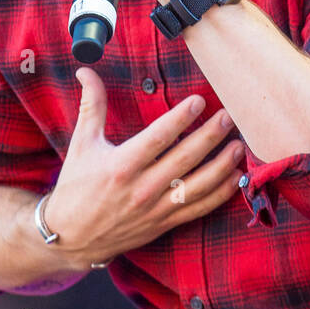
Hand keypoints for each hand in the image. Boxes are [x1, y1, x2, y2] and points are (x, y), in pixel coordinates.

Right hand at [34, 67, 246, 271]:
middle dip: (210, 136)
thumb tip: (86, 71)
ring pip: (198, 186)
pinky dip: (220, 193)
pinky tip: (235, 177)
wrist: (71, 238)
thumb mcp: (81, 144)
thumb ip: (91, 106)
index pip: (158, 138)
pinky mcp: (164, 223)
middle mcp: (141, 188)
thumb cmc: (76, 187)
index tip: (198, 101)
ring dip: (222, 165)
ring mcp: (156, 208)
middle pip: (185, 159)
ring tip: (239, 145)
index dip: (180, 118)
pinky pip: (199, 208)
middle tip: (228, 117)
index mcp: (120, 166)